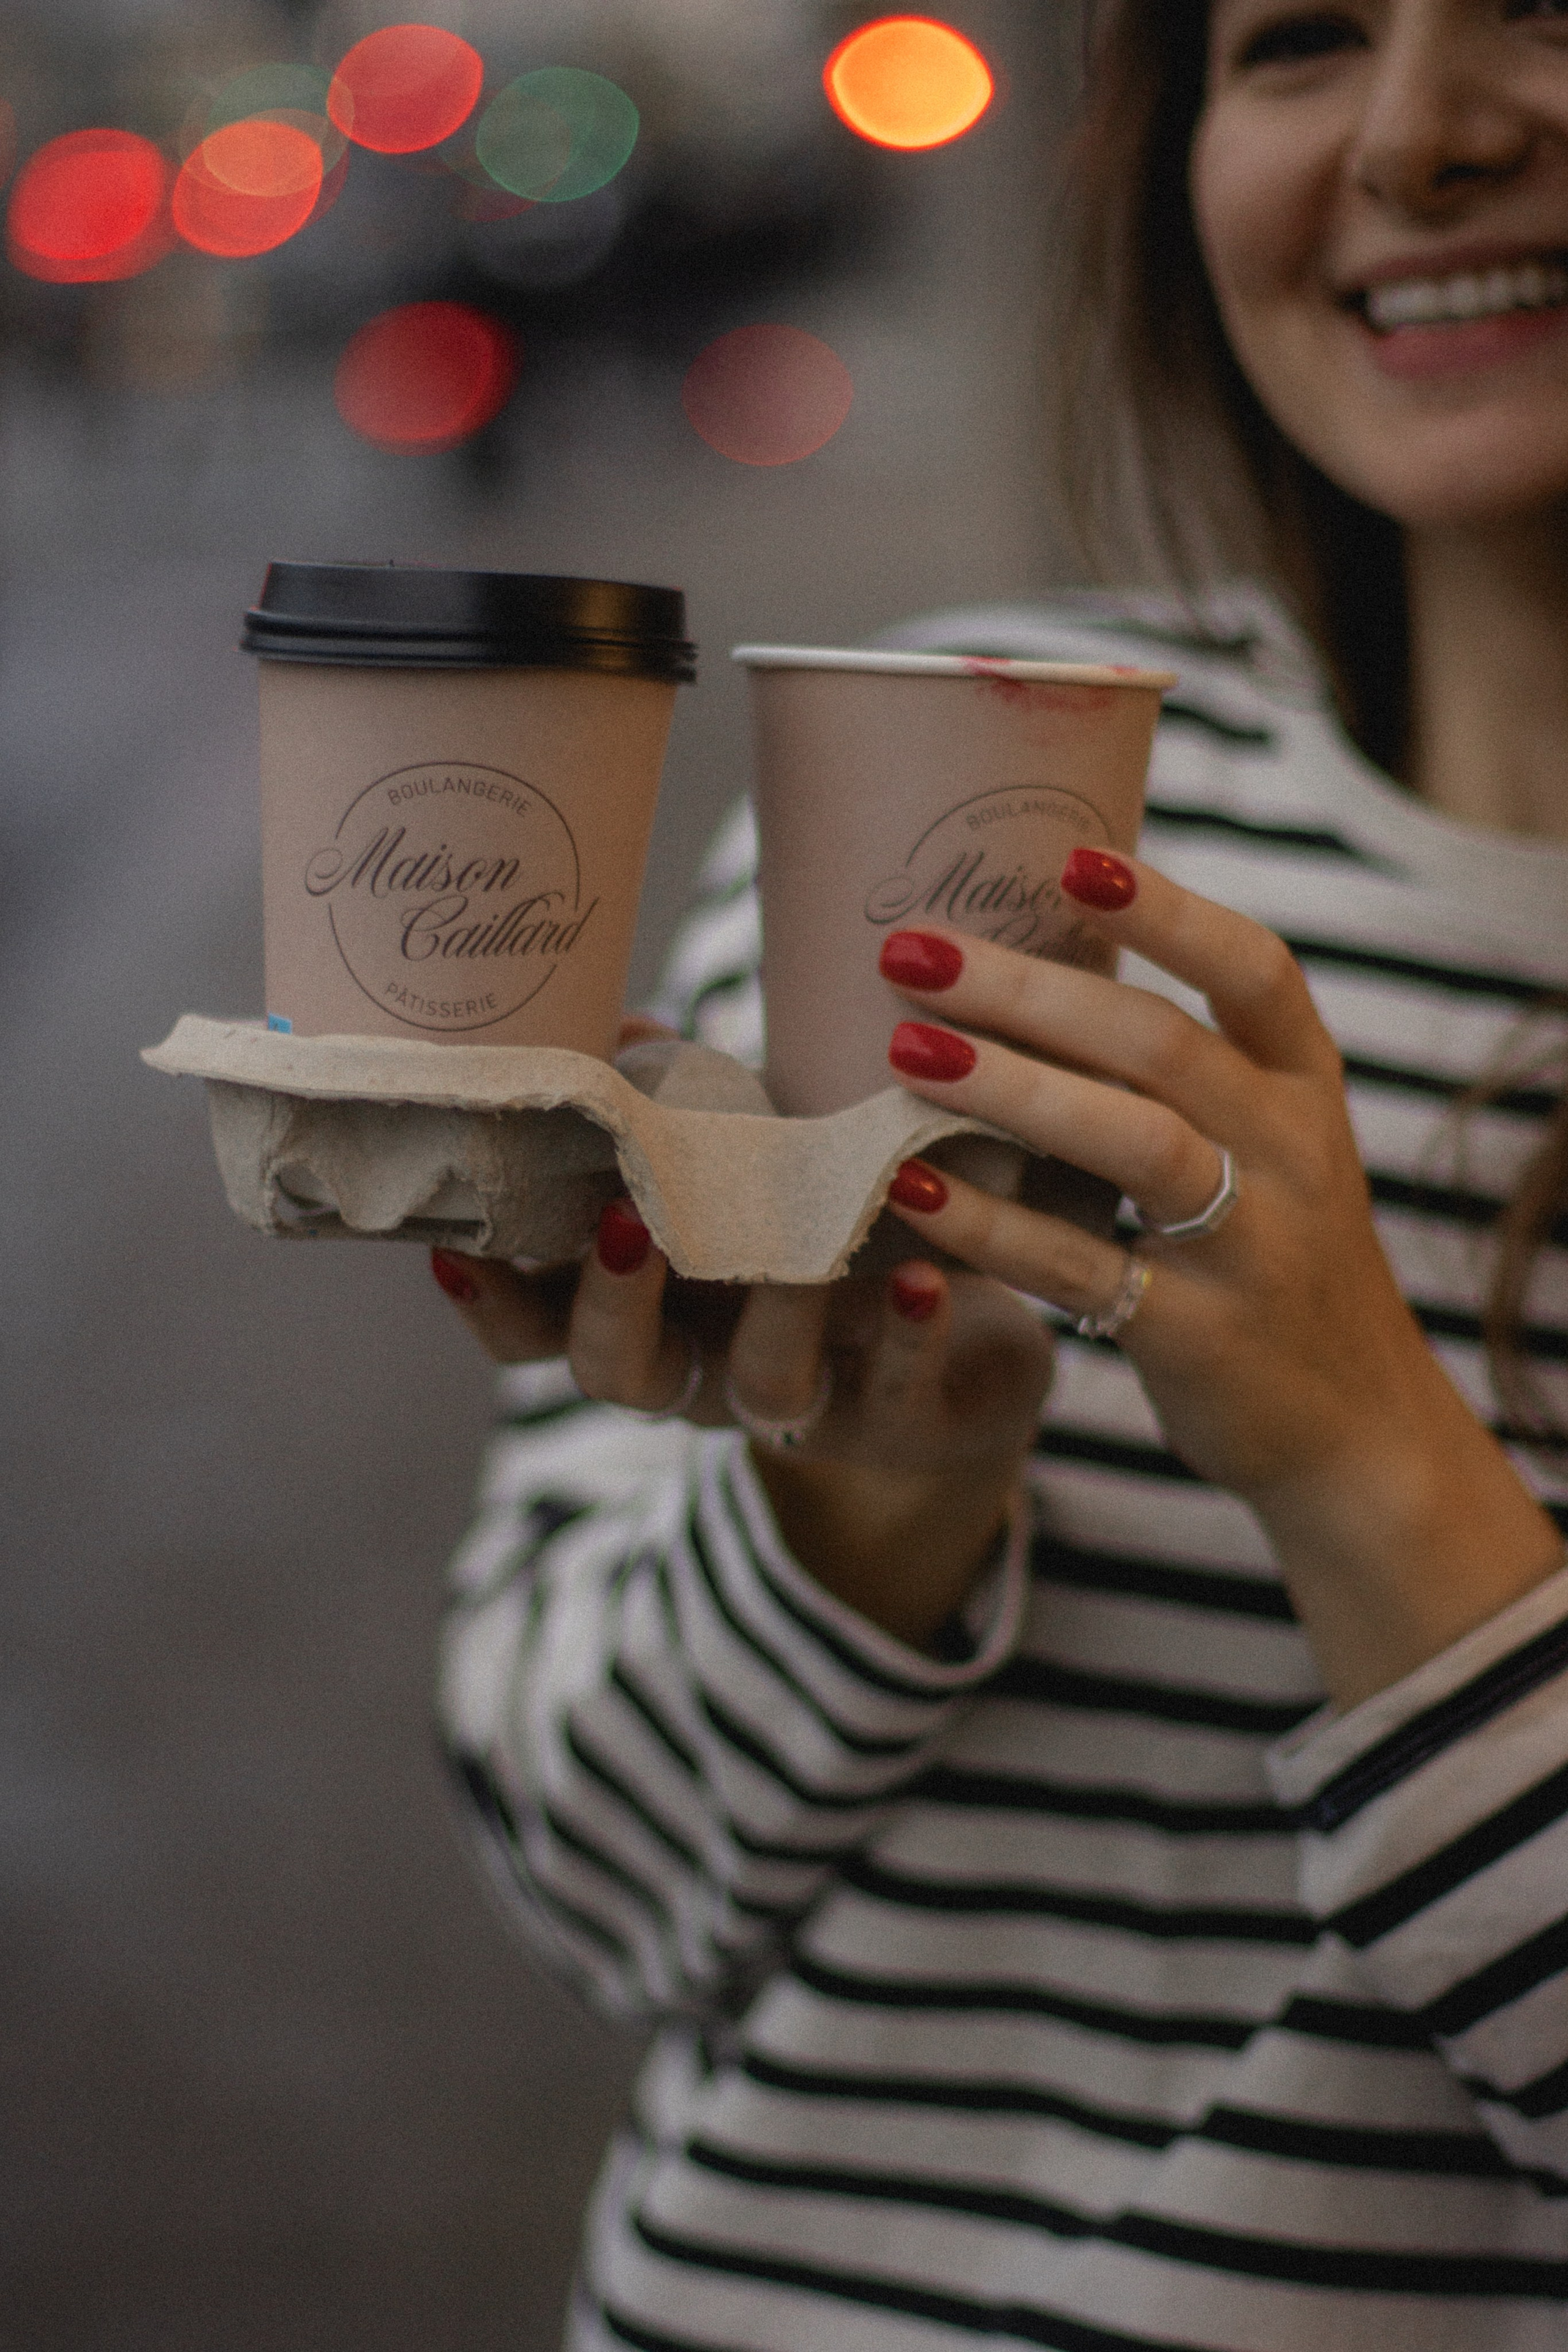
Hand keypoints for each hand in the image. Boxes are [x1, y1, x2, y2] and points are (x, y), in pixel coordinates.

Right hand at [428, 1030, 1053, 1652]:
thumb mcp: (744, 1165)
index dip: (490, 1300)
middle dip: (610, 1305)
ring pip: (761, 1386)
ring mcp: (799, 1407)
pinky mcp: (900, 1421)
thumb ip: (675, 1108)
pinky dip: (906, 1334)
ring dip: (775, 1317)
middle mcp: (704, 1371)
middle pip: (618, 1374)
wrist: (964, 1344)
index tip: (453, 1248)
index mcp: (644, 1314)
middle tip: (622, 1222)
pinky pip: (895, 1389)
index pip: (533, 1327)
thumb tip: (617, 1021)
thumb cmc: (820, 1234)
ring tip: (801, 1257)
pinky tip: (925, 1279)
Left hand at [875, 853, 1562, 1705]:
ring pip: (1131, 1142)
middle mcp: (1291, 1152)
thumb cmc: (1272, 1254)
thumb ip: (1182, 1070)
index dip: (1170, 914)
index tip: (1074, 862)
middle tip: (912, 952)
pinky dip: (992, 1226)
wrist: (1352, 1425)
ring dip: (1010, 1088)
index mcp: (1303, 1087)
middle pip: (1159, 1045)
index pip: (1254, 972)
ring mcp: (1252, 1245)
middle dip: (1029, 990)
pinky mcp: (1198, 1332)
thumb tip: (1027, 965)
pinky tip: (911, 1192)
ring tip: (904, 1050)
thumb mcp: (1270, 1147)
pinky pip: (1082, 1265)